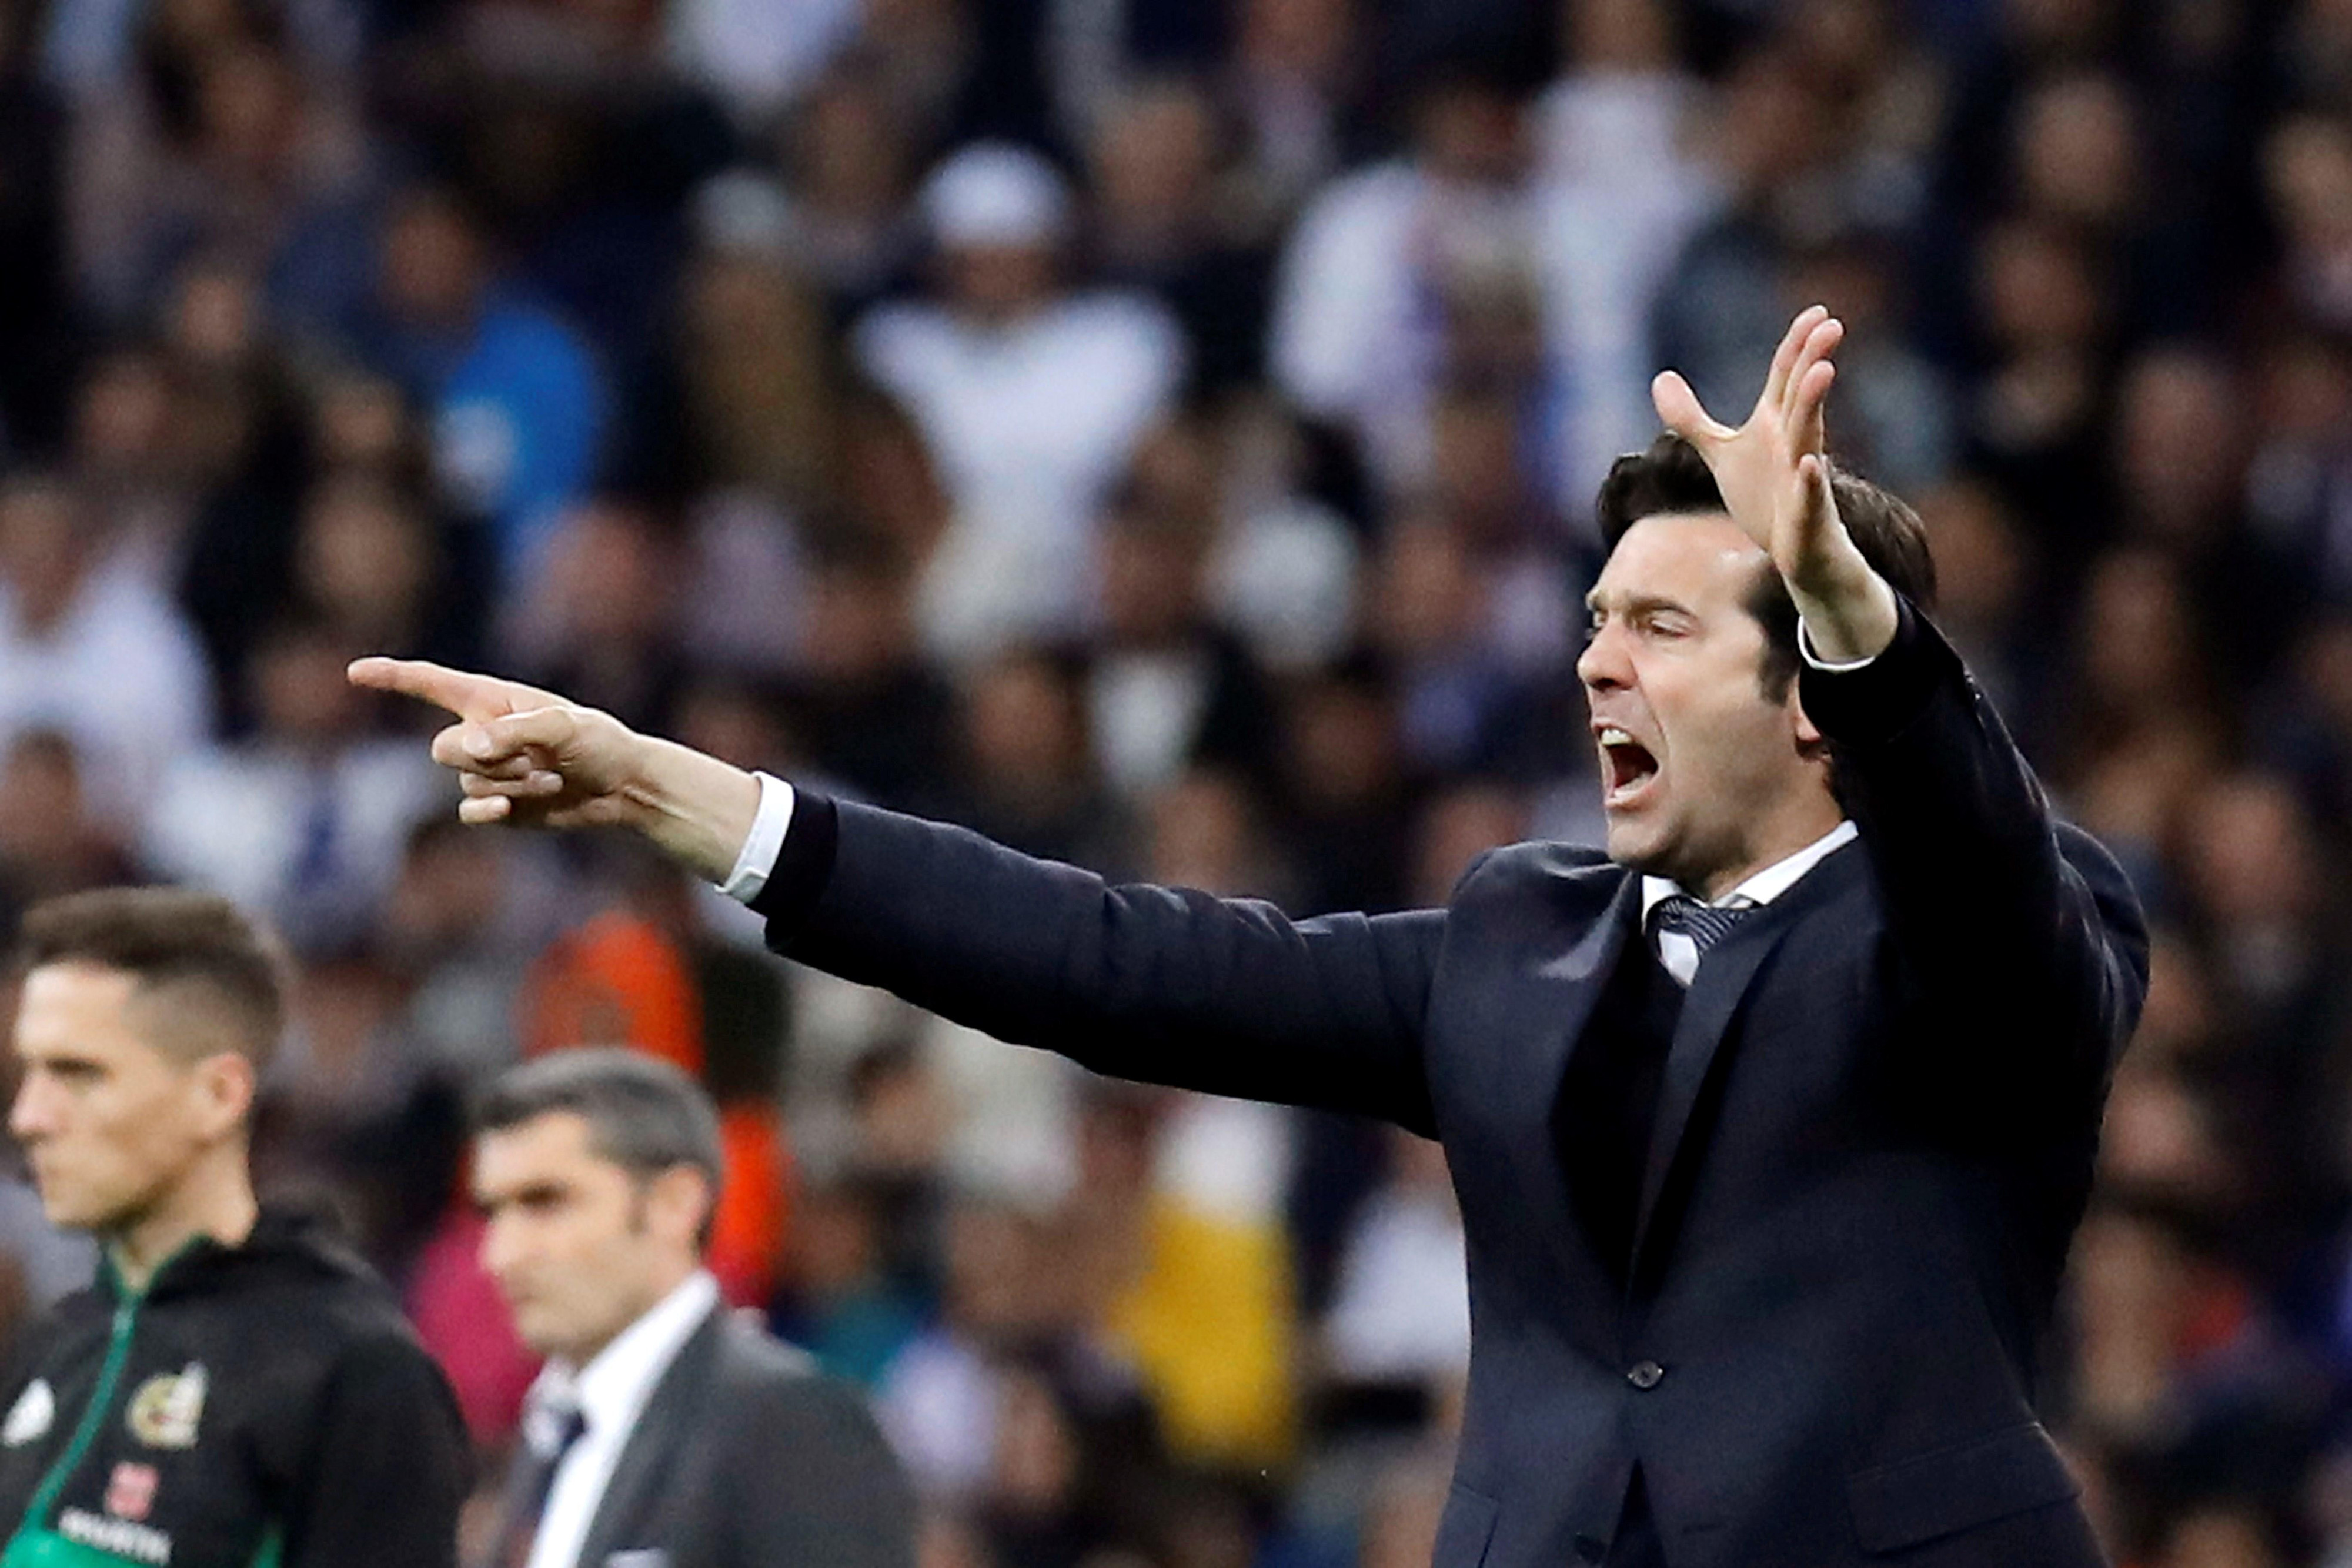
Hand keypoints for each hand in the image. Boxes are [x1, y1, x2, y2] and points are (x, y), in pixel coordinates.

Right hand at [346, 658, 642, 828]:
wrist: (621, 786)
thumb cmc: (600, 743)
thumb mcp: (566, 726)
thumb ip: (515, 731)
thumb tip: (470, 748)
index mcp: (491, 700)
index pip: (431, 684)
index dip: (392, 677)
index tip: (355, 672)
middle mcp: (481, 733)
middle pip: (442, 748)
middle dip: (485, 759)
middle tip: (536, 759)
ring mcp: (486, 771)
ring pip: (464, 782)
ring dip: (509, 783)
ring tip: (552, 778)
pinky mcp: (497, 804)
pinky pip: (469, 811)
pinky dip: (486, 810)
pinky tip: (511, 808)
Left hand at [1651, 305, 1896, 658]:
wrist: (1794, 551)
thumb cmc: (1766, 496)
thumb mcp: (1722, 453)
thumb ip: (1692, 419)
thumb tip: (1660, 377)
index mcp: (1776, 425)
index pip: (1787, 377)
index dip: (1797, 344)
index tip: (1816, 311)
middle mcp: (1794, 444)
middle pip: (1802, 396)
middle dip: (1814, 361)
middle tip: (1832, 326)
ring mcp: (1803, 477)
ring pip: (1810, 436)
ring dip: (1814, 404)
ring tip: (1824, 371)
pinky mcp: (1806, 513)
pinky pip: (1809, 495)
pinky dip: (1809, 480)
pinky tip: (1809, 464)